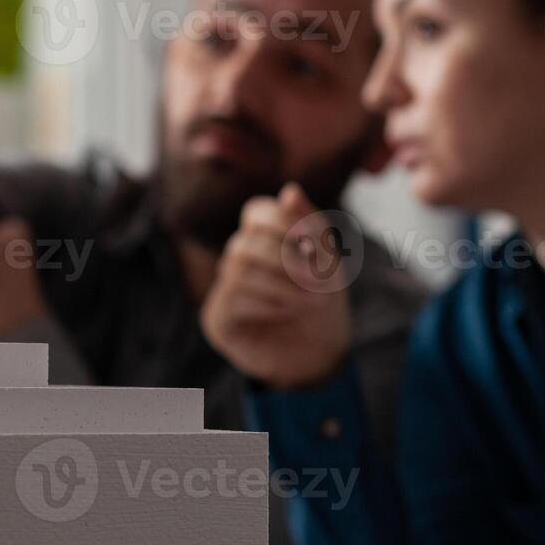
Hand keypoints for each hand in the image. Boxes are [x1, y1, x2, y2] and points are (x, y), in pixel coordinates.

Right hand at [201, 183, 352, 388]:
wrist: (320, 353)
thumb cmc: (321, 302)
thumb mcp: (327, 261)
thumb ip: (311, 225)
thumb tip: (290, 190)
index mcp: (261, 238)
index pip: (257, 212)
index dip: (283, 223)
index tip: (315, 245)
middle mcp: (236, 259)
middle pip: (246, 242)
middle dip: (287, 260)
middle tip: (320, 281)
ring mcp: (222, 288)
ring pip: (238, 269)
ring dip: (282, 284)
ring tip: (310, 301)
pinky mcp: (217, 319)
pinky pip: (232, 299)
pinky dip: (268, 303)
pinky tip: (288, 312)